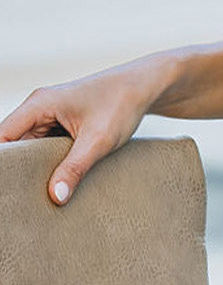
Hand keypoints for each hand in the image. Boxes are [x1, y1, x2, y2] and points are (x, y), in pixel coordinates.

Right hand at [0, 60, 168, 205]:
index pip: (3, 137)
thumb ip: (75, 168)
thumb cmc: (122, 103)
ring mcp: (50, 116)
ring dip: (34, 168)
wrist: (146, 87)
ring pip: (31, 148)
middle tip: (22, 198)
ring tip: (38, 195)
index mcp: (39, 104)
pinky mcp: (62, 124)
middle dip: (18, 170)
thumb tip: (55, 196)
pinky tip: (56, 182)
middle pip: (14, 144)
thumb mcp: (99, 140)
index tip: (8, 186)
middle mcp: (39, 108)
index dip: (4, 163)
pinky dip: (49, 163)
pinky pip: (46, 147)